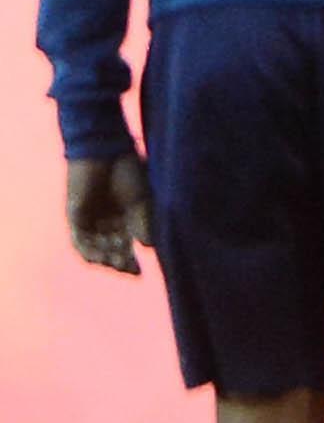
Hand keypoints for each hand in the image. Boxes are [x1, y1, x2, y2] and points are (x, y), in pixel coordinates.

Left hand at [66, 154, 152, 274]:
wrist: (104, 150)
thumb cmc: (126, 171)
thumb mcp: (140, 201)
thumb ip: (143, 224)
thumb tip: (148, 248)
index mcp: (124, 217)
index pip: (127, 246)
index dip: (133, 261)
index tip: (142, 272)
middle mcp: (106, 222)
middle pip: (112, 250)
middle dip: (121, 262)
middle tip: (132, 270)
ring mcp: (90, 220)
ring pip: (96, 249)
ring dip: (107, 259)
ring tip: (119, 264)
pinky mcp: (76, 216)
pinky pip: (80, 241)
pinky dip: (90, 251)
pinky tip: (101, 258)